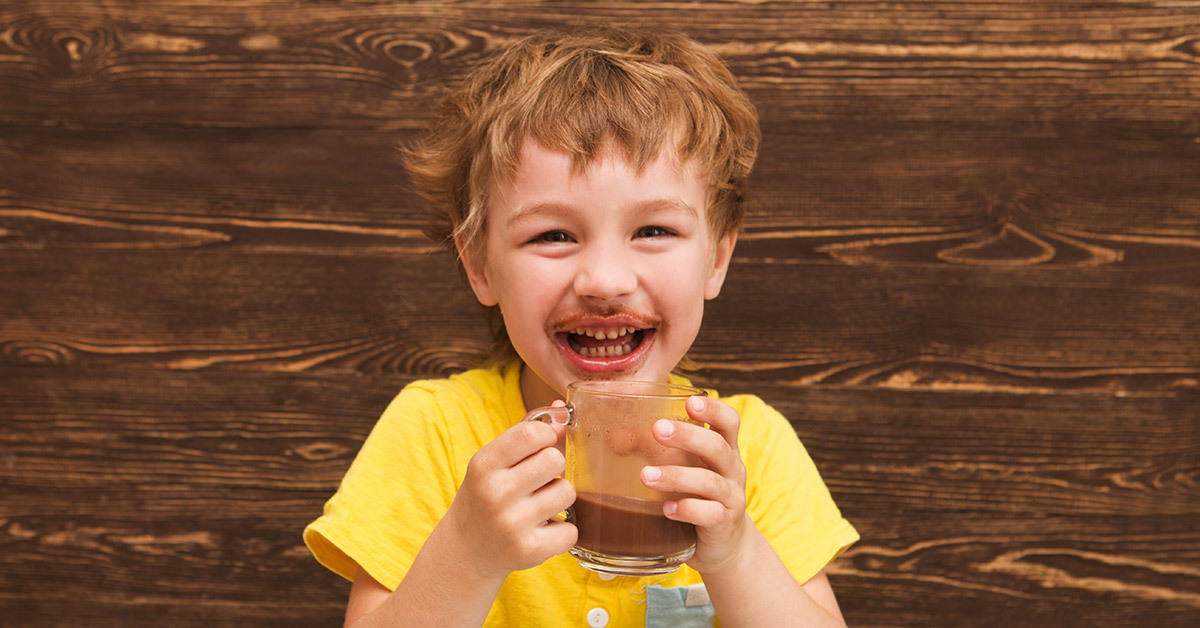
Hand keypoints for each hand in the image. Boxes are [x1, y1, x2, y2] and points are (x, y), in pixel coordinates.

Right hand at [443, 420, 577, 581]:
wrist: (465, 550)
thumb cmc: (485, 496)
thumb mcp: (492, 462)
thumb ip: (525, 433)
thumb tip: (562, 410)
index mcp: (484, 465)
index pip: (532, 433)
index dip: (546, 436)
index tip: (541, 446)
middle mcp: (496, 493)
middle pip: (556, 460)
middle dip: (554, 468)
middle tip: (539, 481)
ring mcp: (512, 524)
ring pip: (567, 492)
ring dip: (559, 497)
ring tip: (540, 505)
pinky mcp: (529, 551)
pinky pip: (571, 530)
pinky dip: (562, 531)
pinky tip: (543, 530)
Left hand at [640, 395, 748, 573]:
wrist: (724, 544)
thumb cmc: (698, 497)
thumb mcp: (687, 469)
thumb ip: (661, 451)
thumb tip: (615, 437)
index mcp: (724, 450)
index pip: (729, 421)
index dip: (714, 409)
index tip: (690, 402)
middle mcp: (732, 471)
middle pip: (717, 447)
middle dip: (688, 436)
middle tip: (658, 429)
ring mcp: (731, 498)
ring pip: (709, 482)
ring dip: (677, 476)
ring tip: (646, 476)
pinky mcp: (724, 524)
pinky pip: (709, 514)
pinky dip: (687, 510)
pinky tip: (666, 509)